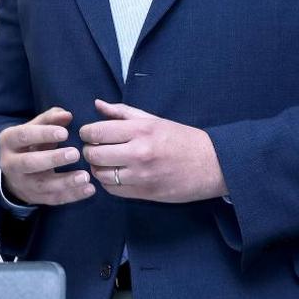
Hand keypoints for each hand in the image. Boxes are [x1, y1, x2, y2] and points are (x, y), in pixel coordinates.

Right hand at [0, 107, 93, 205]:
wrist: (16, 171)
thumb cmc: (31, 142)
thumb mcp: (35, 127)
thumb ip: (51, 118)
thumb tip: (67, 115)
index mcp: (9, 141)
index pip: (24, 136)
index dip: (43, 134)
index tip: (65, 132)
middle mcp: (11, 164)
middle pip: (30, 163)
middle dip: (53, 159)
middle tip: (76, 153)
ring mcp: (22, 183)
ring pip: (42, 185)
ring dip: (65, 182)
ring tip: (85, 176)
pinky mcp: (35, 198)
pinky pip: (54, 198)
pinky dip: (73, 195)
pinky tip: (89, 189)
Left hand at [79, 99, 227, 202]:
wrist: (212, 165)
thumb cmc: (183, 139)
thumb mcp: (154, 120)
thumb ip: (123, 112)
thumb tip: (97, 104)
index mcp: (141, 130)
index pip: (96, 131)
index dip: (87, 132)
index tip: (90, 133)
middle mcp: (138, 153)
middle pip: (94, 154)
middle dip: (89, 150)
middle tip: (95, 148)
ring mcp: (141, 176)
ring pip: (100, 174)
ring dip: (97, 168)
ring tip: (106, 162)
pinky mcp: (144, 193)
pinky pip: (113, 190)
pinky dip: (108, 183)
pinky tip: (116, 174)